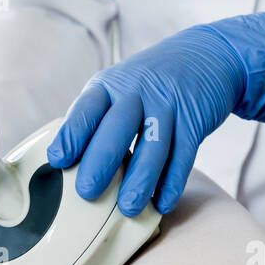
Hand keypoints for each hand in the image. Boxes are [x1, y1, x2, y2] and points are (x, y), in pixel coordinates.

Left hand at [48, 13, 264, 215]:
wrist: (206, 56)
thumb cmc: (147, 87)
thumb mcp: (116, 90)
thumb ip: (91, 121)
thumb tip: (58, 165)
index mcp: (109, 86)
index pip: (86, 109)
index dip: (72, 134)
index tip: (57, 160)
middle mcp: (137, 92)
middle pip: (118, 127)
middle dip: (101, 160)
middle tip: (87, 192)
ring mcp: (168, 104)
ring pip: (153, 145)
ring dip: (140, 179)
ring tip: (127, 208)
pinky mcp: (195, 119)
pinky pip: (184, 154)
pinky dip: (173, 181)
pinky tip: (163, 203)